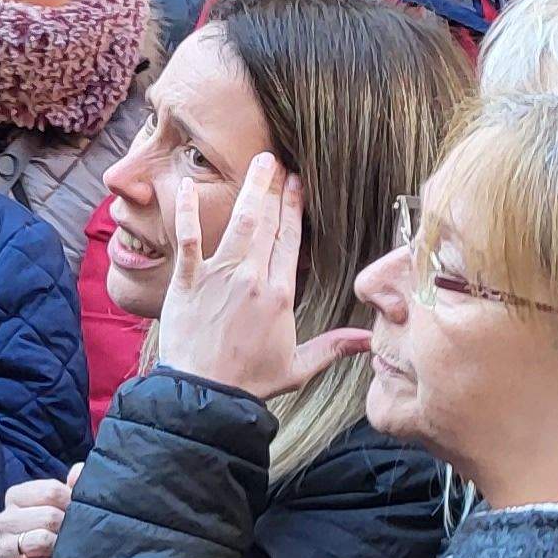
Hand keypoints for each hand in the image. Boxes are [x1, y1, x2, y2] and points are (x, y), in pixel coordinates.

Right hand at [0, 475, 70, 557]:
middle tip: (78, 538)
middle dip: (69, 529)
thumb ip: (75, 484)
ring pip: (38, 541)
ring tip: (67, 554)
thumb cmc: (60, 534)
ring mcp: (1, 548)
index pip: (51, 491)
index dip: (73, 503)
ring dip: (60, 550)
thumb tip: (78, 472)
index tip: (81, 514)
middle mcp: (3, 520)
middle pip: (48, 516)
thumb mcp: (68, 505)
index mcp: (15, 497)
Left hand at [150, 155, 374, 400]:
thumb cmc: (249, 382)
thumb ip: (334, 348)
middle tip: (278, 161)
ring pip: (239, 224)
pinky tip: (190, 187)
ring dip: (250, 190)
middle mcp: (253, 279)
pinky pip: (189, 240)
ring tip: (258, 162)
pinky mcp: (188, 281)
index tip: (298, 183)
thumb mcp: (299, 367)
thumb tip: (370, 341)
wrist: (204, 396)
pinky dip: (189, 212)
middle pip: (268, 224)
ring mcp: (220, 277)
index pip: (291, 242)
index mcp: (280, 295)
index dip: (294, 209)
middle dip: (275, 190)